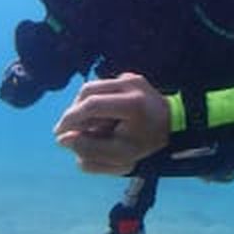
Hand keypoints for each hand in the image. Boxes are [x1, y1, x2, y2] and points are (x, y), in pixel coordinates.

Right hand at [53, 72, 170, 174]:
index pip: (91, 104)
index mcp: (132, 103)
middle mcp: (131, 84)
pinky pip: (103, 87)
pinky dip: (95, 101)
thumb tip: (63, 138)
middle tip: (68, 131)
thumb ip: (90, 150)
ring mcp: (132, 78)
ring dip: (83, 106)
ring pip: (93, 87)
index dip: (70, 118)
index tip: (59, 134)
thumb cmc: (147, 145)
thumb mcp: (120, 156)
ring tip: (87, 128)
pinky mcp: (130, 77)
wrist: (174, 128)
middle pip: (88, 91)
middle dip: (74, 111)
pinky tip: (100, 119)